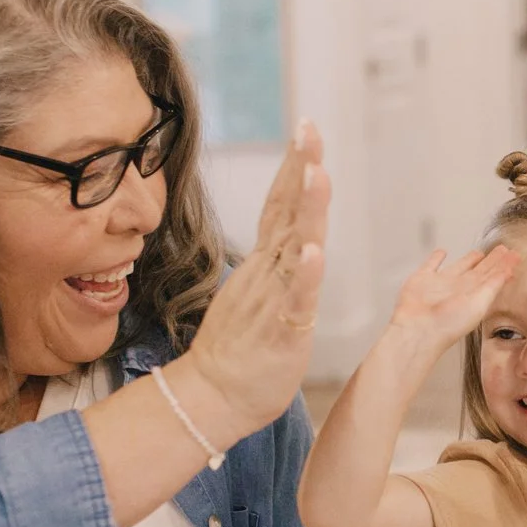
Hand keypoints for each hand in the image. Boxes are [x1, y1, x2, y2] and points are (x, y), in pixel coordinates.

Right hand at [181, 121, 329, 440]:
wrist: (210, 398)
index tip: (306, 129)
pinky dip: (306, 275)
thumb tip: (293, 238)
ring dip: (306, 210)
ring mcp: (273, 299)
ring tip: (316, 172)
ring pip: (294, 247)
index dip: (295, 166)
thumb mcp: (261, 295)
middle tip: (309, 128)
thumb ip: (277, 266)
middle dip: (300, 168)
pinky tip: (314, 251)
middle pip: (286, 212)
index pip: (280, 205)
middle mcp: (268, 273)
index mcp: (265, 264)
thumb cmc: (239, 351)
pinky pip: (295, 300)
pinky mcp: (282, 331)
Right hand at [389, 247, 518, 350]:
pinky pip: (431, 264)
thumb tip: (508, 271)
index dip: (505, 266)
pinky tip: (441, 253)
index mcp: (476, 294)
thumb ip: (493, 286)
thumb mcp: (479, 303)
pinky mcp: (423, 279)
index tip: (515, 257)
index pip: (494, 277)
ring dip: (469, 259)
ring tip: (479, 252)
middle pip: (480, 270)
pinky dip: (436, 258)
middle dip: (492, 261)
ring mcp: (442, 284)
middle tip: (503, 250)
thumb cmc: (448, 324)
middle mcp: (460, 289)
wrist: (419, 329)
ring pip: (459, 266)